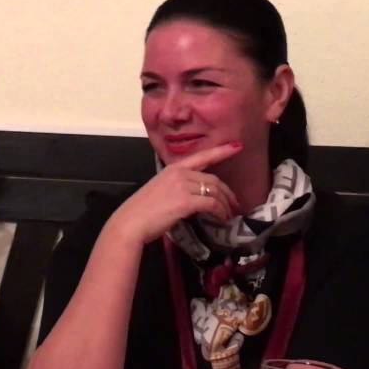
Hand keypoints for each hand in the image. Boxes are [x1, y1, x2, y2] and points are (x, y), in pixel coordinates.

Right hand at [106, 142, 243, 245]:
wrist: (131, 222)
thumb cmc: (143, 211)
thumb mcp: (160, 190)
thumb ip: (177, 187)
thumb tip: (192, 196)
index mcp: (173, 168)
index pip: (202, 156)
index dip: (221, 151)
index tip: (237, 146)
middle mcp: (180, 173)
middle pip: (213, 179)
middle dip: (227, 193)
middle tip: (234, 204)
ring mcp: (183, 186)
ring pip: (214, 191)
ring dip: (226, 204)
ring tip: (229, 214)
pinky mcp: (186, 201)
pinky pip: (211, 204)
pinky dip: (220, 211)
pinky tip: (222, 218)